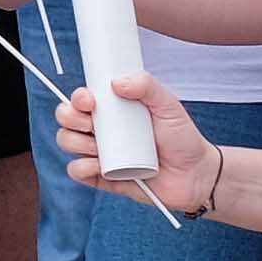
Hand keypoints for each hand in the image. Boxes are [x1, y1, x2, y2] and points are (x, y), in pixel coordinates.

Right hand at [51, 70, 215, 215]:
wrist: (195, 175)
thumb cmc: (182, 139)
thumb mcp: (169, 106)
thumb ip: (147, 86)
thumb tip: (117, 83)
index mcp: (113, 110)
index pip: (81, 98)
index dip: (77, 97)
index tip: (90, 100)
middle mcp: (102, 130)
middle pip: (66, 119)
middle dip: (70, 118)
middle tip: (93, 124)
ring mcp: (100, 153)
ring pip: (67, 142)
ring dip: (77, 143)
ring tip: (101, 148)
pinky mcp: (102, 177)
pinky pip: (76, 171)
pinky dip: (82, 168)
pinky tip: (100, 166)